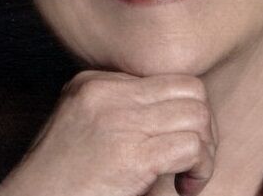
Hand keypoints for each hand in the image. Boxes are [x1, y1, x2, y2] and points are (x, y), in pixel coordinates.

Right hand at [0, 70, 215, 195]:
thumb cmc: (57, 176)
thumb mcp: (77, 121)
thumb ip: (115, 105)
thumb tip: (165, 108)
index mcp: (96, 82)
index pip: (167, 78)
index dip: (185, 111)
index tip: (180, 141)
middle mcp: (109, 93)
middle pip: (191, 89)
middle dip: (205, 125)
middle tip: (195, 158)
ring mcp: (121, 121)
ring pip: (198, 115)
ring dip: (206, 150)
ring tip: (190, 176)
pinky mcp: (132, 155)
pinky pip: (191, 146)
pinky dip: (200, 169)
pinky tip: (185, 187)